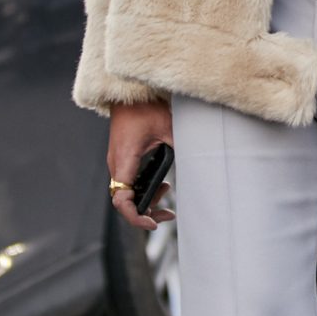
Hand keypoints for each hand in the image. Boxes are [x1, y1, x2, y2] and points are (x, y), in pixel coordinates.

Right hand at [107, 99, 174, 231]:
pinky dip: (143, 188)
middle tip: (167, 216)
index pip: (122, 200)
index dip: (135, 217)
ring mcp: (118, 162)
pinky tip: (162, 185)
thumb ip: (180, 147)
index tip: (152, 223)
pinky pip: (129, 182)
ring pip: (127, 193)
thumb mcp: (168, 127)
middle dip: (145, 213)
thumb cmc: (145, 107)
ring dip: (146, 200)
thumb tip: (199, 161)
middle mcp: (117, 164)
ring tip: (167, 197)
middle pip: (125, 202)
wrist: (129, 92)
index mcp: (124, 160)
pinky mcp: (122, 158)